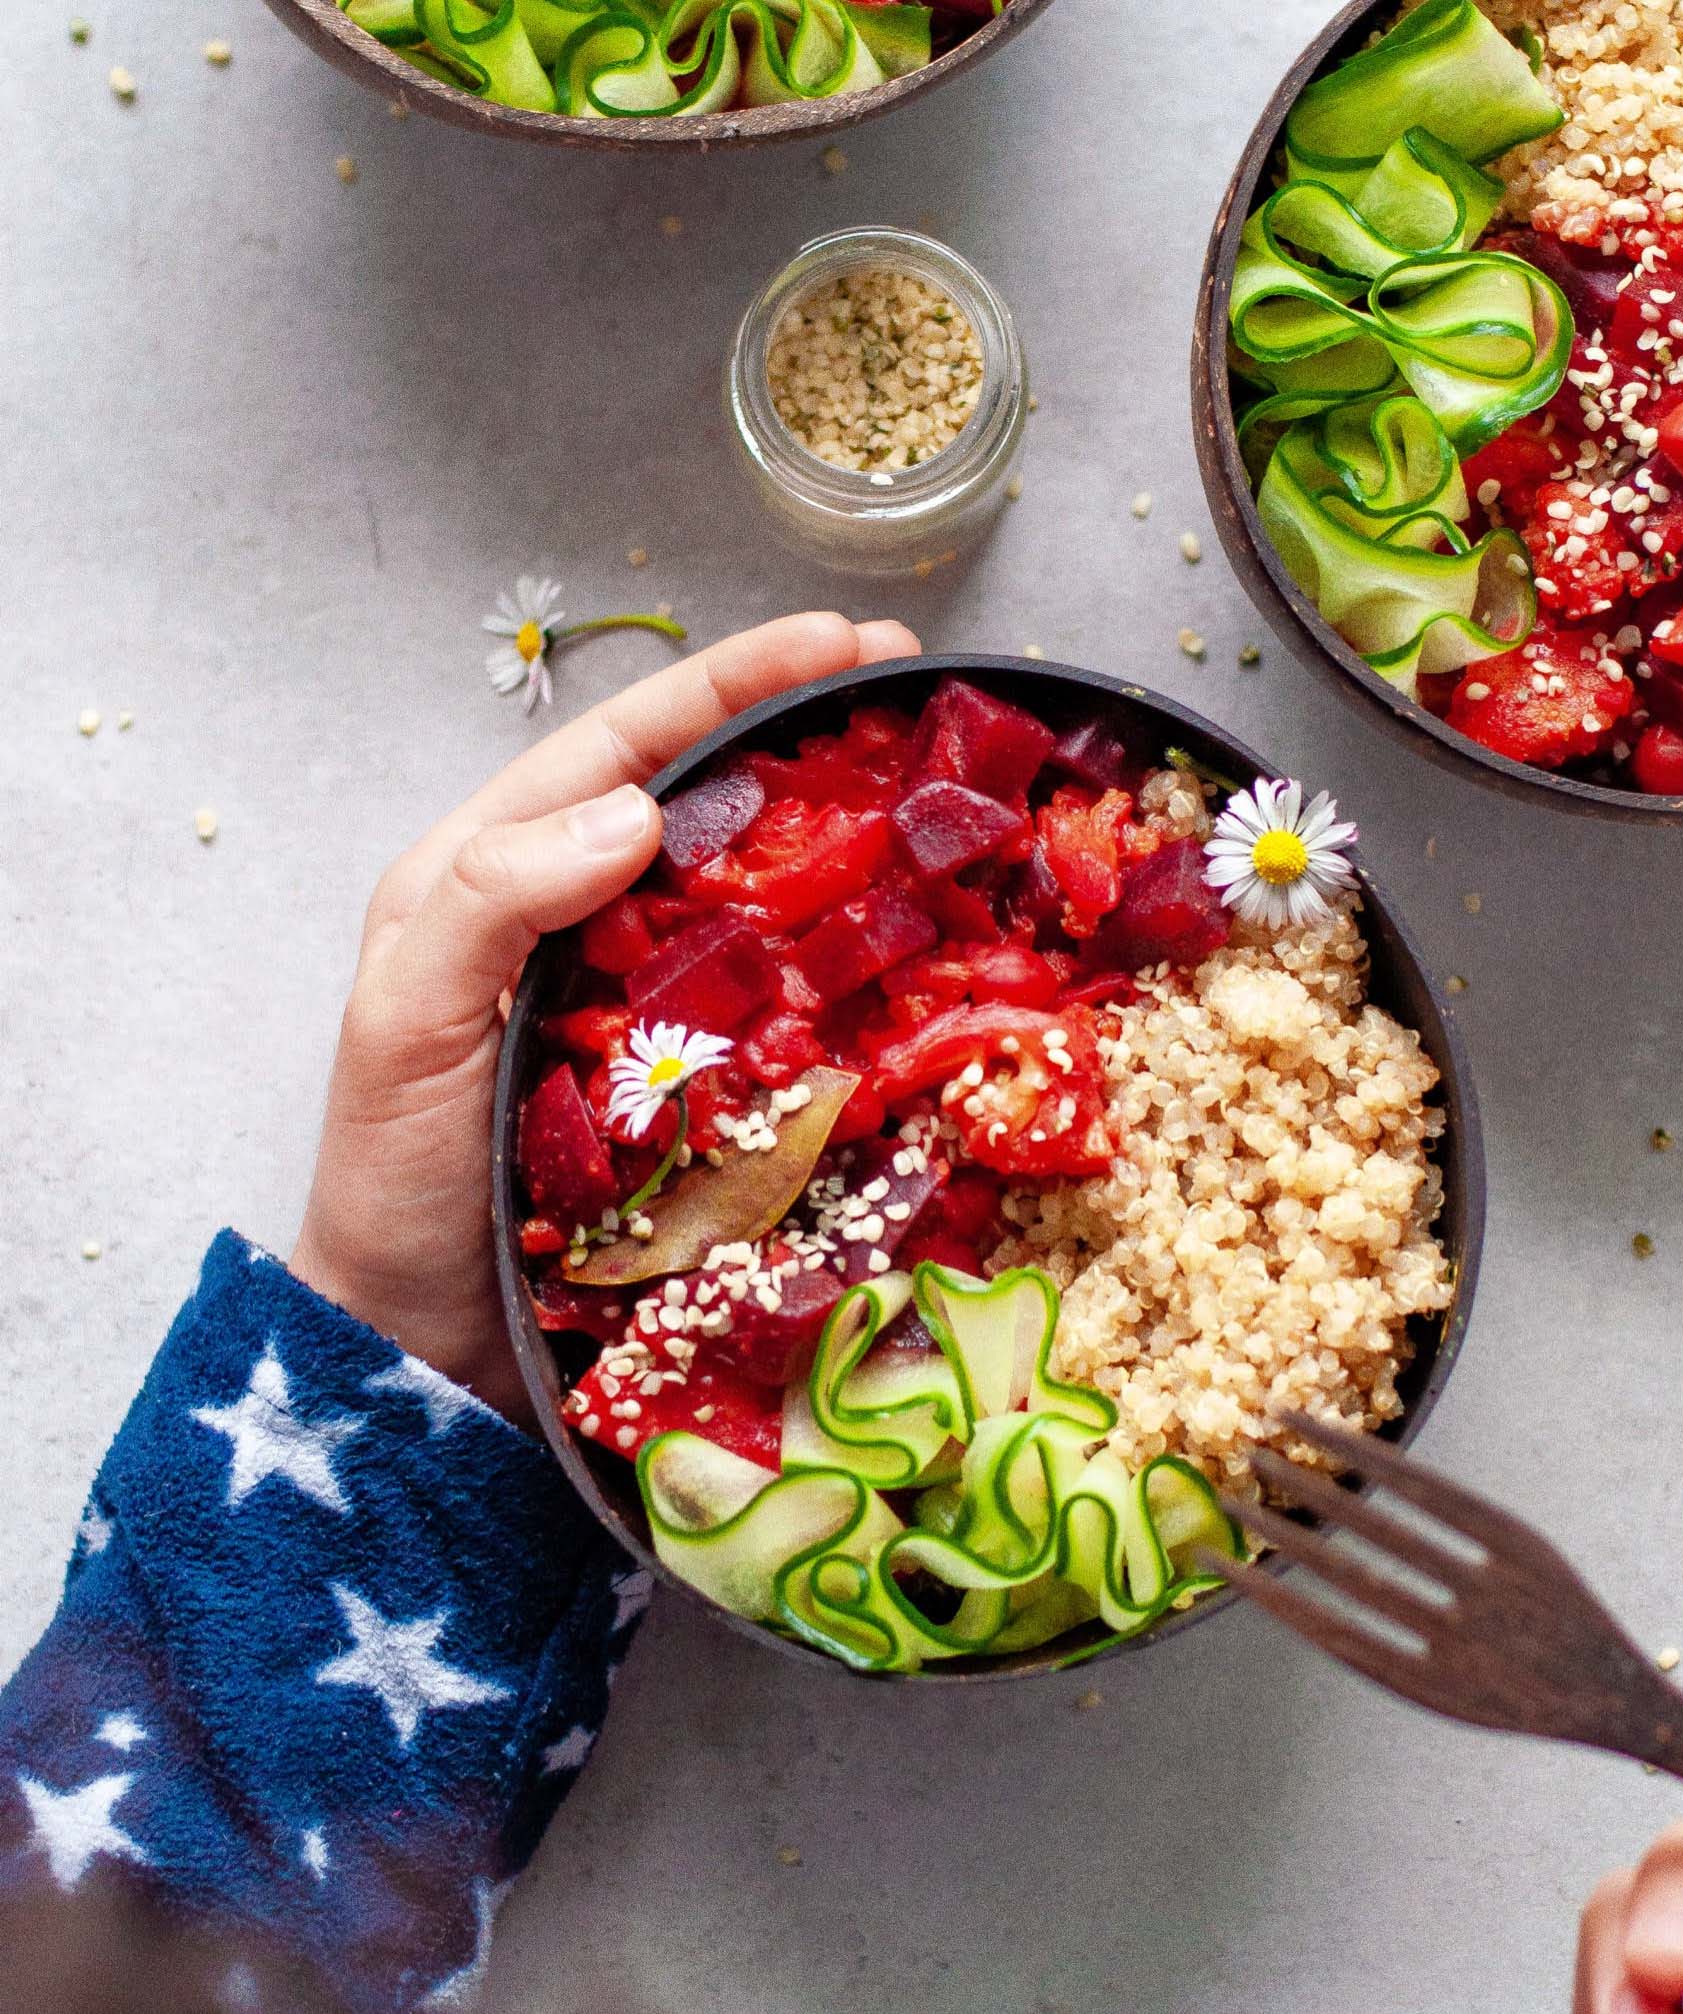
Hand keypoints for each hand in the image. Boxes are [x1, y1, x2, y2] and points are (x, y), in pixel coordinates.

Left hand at [291, 612, 919, 1422]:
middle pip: (705, 798)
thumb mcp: (401, 1026)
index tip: (842, 643)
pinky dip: (840, 960)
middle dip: (806, 735)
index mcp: (496, 874)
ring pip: (752, 890)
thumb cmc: (393, 1187)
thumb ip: (490, 903)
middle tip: (916, 693)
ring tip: (935, 796)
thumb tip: (633, 813)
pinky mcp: (696, 1080)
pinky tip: (908, 945)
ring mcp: (646, 1002)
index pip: (626, 748)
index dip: (734, 685)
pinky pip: (777, 997)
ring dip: (839, 838)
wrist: (422, 1349)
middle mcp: (581, 919)